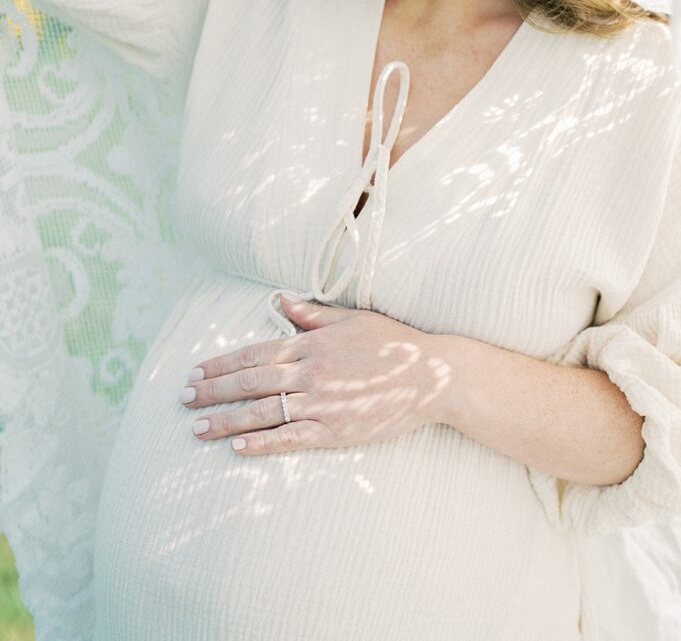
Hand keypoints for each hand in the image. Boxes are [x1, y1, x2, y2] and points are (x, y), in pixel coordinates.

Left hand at [179, 294, 452, 455]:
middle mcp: (308, 373)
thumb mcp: (351, 318)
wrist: (430, 376)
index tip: (196, 372)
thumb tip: (281, 300)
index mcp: (310, 344)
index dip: (221, 364)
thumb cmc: (393, 344)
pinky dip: (261, 443)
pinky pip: (290, 438)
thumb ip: (312, 314)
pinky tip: (238, 447)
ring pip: (261, 412)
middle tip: (184, 399)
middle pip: (249, 382)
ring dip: (225, 420)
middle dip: (212, 391)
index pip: (254, 354)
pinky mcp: (334, 431)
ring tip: (197, 428)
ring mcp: (320, 403)